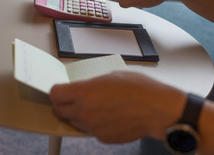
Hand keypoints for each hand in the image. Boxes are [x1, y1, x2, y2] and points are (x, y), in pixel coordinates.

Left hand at [49, 71, 186, 142]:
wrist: (158, 109)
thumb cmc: (141, 89)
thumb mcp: (113, 76)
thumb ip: (93, 84)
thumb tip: (84, 88)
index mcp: (85, 92)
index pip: (55, 94)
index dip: (56, 91)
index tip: (60, 90)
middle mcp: (85, 111)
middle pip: (60, 110)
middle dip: (63, 104)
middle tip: (73, 99)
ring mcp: (93, 127)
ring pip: (74, 122)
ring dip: (79, 115)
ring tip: (96, 106)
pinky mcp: (102, 138)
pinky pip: (90, 130)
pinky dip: (94, 124)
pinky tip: (109, 116)